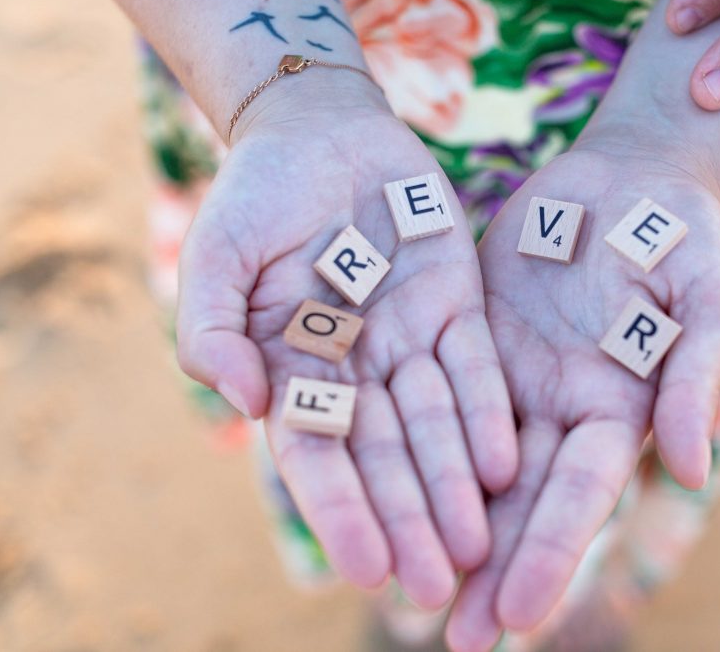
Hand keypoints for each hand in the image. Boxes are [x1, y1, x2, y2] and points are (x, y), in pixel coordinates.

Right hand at [175, 77, 516, 608]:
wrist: (321, 132)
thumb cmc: (256, 195)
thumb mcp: (216, 256)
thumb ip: (213, 329)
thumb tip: (246, 400)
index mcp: (293, 371)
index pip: (318, 457)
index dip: (341, 512)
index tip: (368, 568)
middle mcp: (356, 370)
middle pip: (386, 458)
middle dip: (410, 522)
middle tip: (436, 588)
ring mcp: (409, 340)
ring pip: (435, 426)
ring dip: (455, 485)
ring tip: (480, 547)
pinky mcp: (455, 305)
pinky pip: (474, 367)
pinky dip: (486, 414)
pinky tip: (506, 464)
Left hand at [444, 140, 719, 649]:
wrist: (631, 172)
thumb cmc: (683, 233)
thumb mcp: (704, 299)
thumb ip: (692, 380)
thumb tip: (690, 470)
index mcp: (618, 408)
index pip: (580, 495)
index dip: (551, 553)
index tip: (519, 619)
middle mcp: (561, 407)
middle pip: (520, 501)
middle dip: (490, 570)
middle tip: (453, 640)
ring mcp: (514, 377)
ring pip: (470, 463)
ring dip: (441, 524)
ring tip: (403, 589)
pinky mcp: (474, 338)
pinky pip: (435, 394)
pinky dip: (409, 444)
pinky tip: (374, 484)